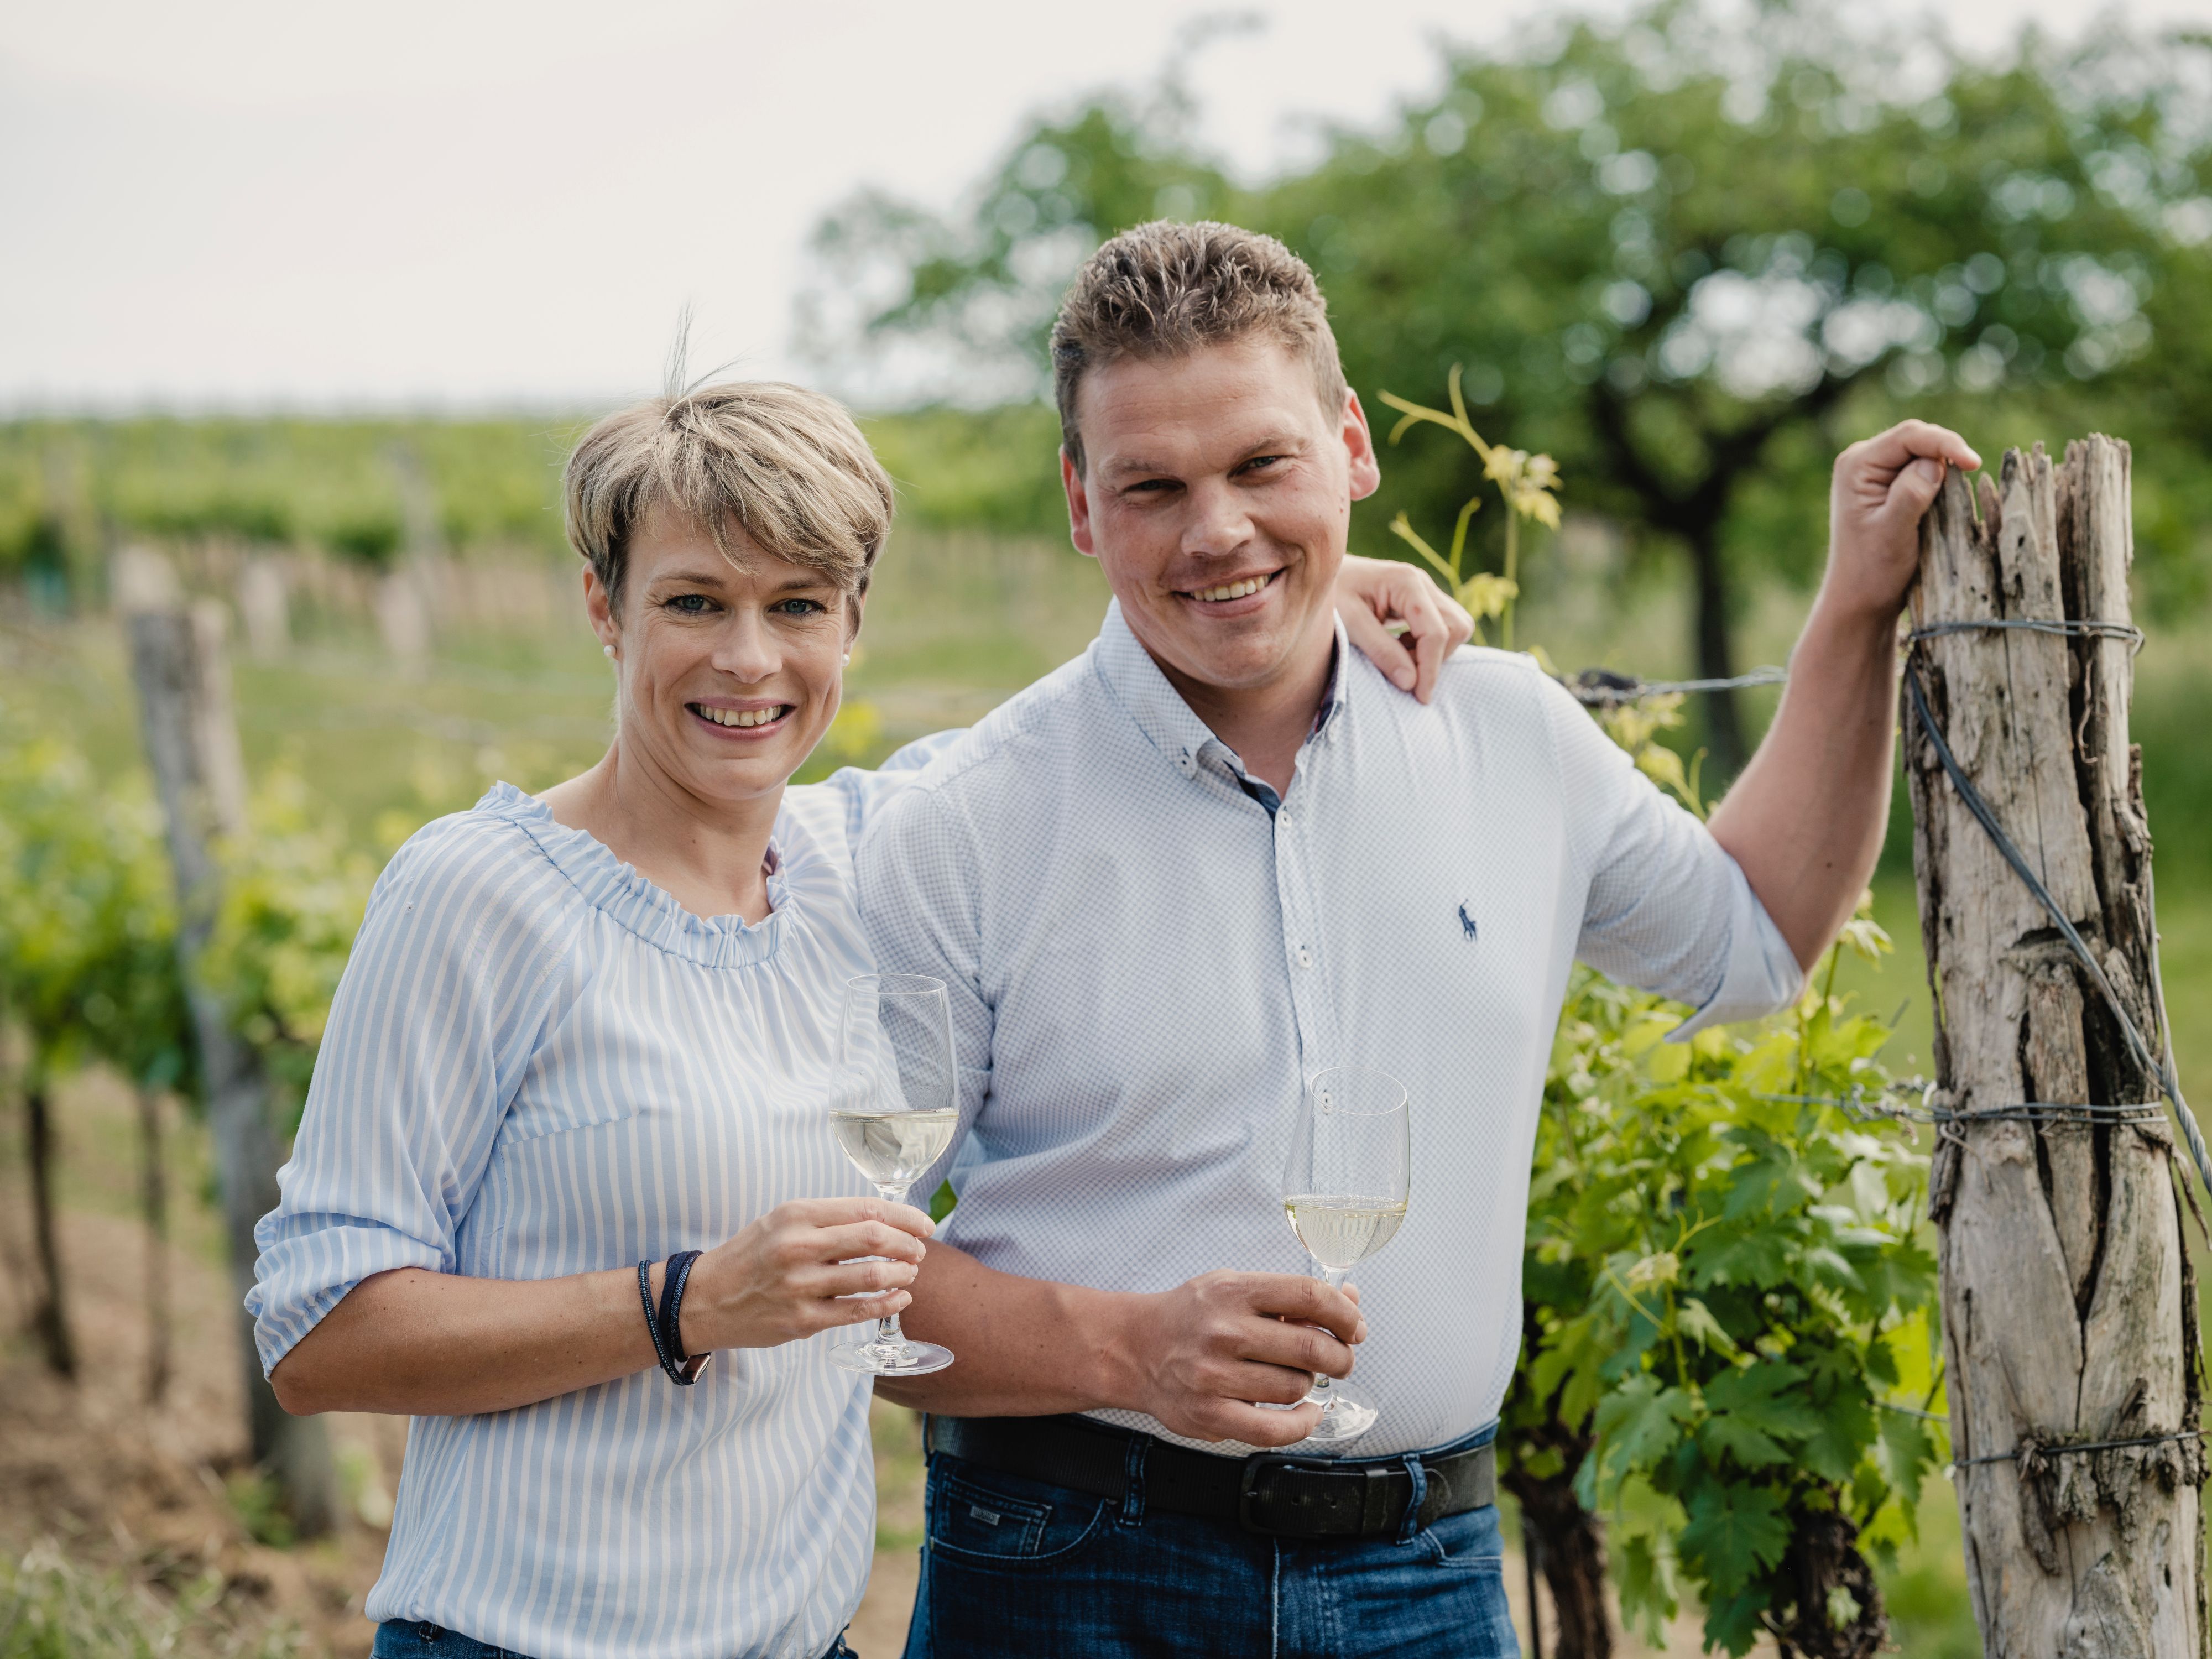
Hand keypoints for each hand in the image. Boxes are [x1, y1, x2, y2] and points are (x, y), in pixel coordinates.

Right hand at [678, 1197, 933, 1350]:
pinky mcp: (802, 1320)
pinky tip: (899, 1299)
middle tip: (920, 1251)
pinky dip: (887, 1304)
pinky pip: (857, 1311)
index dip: (905, 1216)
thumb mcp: (783, 1221)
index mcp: (797, 1214)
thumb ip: (829, 1219)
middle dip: (908, 1244)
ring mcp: (800, 1286)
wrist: (706, 1299)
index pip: (867, 1208)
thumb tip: (886, 1221)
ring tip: (909, 1273)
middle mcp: (798, 1246)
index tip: (924, 1224)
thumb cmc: (751, 1256)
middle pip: (874, 1238)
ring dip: (901, 1274)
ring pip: (870, 1276)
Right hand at [1120, 1270, 1365, 1445]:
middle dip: (1339, 1357)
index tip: (1354, 1327)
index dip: (1345, 1314)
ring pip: (1295, 1388)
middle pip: (1310, 1348)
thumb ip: (1291, 1296)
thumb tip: (1351, 1300)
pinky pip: (1273, 1431)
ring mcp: (1215, 1376)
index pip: (1309, 1295)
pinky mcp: (1209, 1415)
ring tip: (1297, 1378)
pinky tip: (1305, 1413)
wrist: (1134, 1348)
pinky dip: (1301, 1425)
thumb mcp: (1235, 1287)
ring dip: (1309, 1385)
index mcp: (1234, 1291)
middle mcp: (1224, 1331)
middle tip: (1340, 1359)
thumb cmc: (1191, 1316)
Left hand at [1334, 553, 1473, 703]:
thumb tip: (1411, 683)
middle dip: (1435, 658)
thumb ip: (1380, 650)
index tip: (1420, 697)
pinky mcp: (1421, 600)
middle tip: (1403, 674)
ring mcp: (1425, 590)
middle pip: (1456, 628)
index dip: (1430, 669)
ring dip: (1434, 652)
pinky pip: (1443, 627)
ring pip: (1456, 627)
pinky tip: (1401, 649)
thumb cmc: (1330, 595)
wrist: (1319, 574)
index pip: (1435, 632)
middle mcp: (1422, 582)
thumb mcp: (1349, 623)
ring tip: (1400, 659)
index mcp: (1406, 582)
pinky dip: (1428, 645)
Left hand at [1824, 419, 1980, 623]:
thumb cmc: (1873, 570)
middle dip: (1946, 452)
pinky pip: (1920, 467)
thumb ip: (1911, 494)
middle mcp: (1861, 460)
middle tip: (1971, 473)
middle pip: (1916, 438)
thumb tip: (1933, 462)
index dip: (1946, 443)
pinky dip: (1938, 476)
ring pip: (1921, 451)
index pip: (1909, 436)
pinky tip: (1945, 494)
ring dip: (1943, 465)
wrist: (1860, 596)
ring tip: (1956, 489)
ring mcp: (1873, 471)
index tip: (1975, 464)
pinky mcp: (1886, 484)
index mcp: (1856, 466)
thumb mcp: (1894, 533)